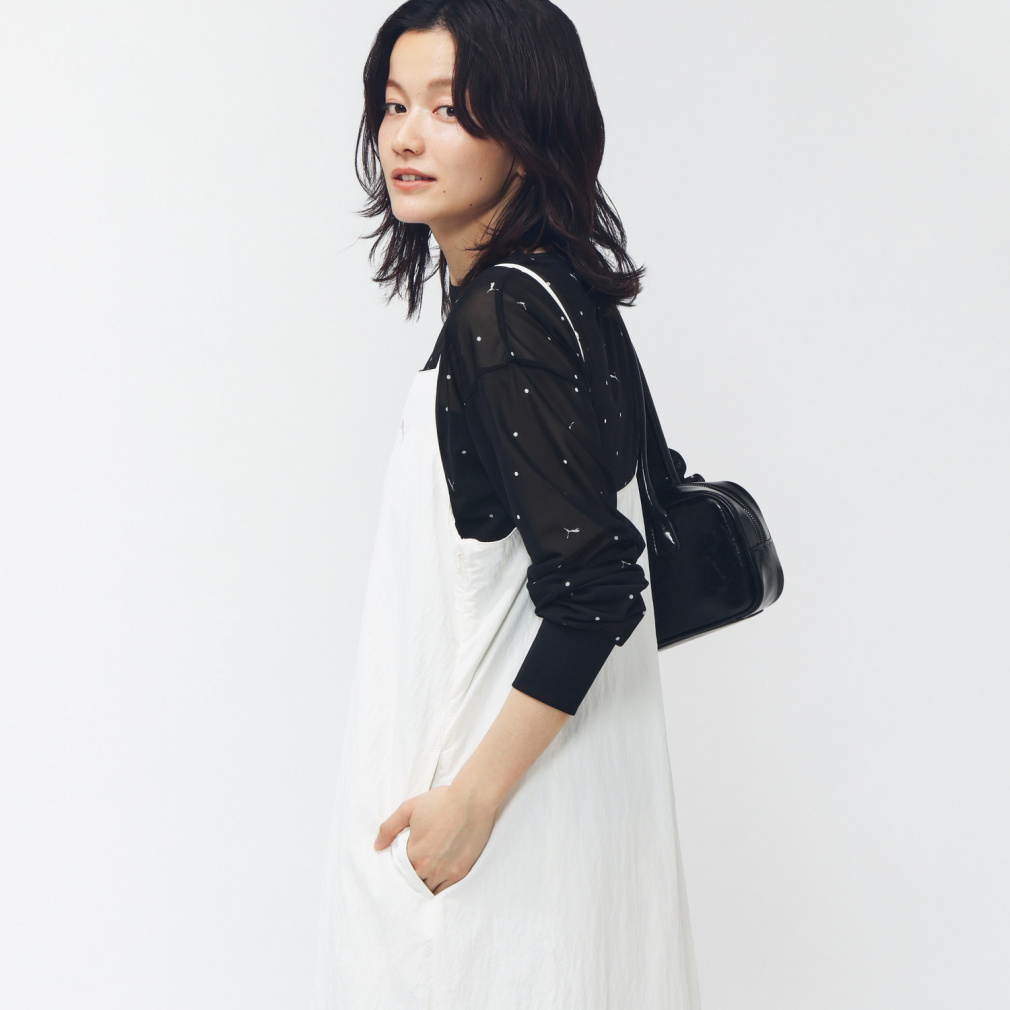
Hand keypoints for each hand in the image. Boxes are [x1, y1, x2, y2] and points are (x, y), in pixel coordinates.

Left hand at [373, 784, 496, 894]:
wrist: (472, 801)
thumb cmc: (441, 802)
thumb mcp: (409, 808)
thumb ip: (389, 828)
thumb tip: (377, 846)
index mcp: (413, 853)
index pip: (400, 873)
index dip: (401, 871)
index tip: (403, 868)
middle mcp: (427, 867)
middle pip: (414, 884)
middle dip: (413, 881)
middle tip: (413, 876)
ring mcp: (445, 872)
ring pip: (429, 890)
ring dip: (426, 886)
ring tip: (425, 880)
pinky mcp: (461, 873)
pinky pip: (446, 891)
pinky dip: (441, 889)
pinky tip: (438, 883)